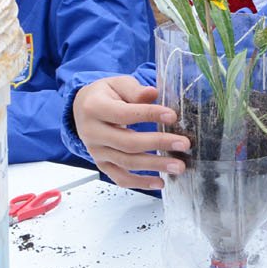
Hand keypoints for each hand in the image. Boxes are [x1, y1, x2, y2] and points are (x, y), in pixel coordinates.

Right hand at [73, 76, 189, 189]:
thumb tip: (153, 93)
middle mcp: (92, 132)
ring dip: (154, 166)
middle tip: (184, 144)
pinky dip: (140, 183)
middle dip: (158, 143)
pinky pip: (120, 178)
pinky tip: (160, 183)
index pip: (124, 114)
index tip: (173, 116)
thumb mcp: (118, 84)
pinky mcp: (102, 164)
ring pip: (126, 162)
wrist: (82, 109)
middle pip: (127, 142)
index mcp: (94, 108)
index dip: (149, 115)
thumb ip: (134, 90)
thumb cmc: (106, 94)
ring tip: (179, 166)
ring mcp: (96, 151)